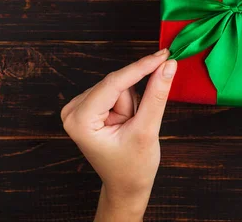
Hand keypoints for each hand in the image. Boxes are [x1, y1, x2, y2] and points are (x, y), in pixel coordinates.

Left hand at [60, 49, 176, 220]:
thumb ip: (157, 95)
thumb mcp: (147, 131)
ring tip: (131, 127)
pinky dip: (129, 105)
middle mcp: (74, 110)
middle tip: (139, 122)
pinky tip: (127, 122)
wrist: (127, 186)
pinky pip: (117, 91)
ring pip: (119, 86)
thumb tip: (168, 66)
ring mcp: (80, 108)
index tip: (164, 55)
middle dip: (135, 100)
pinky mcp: (90, 106)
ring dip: (133, 104)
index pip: (114, 83)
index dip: (142, 67)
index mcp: (80, 120)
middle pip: (117, 83)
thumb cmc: (133, 167)